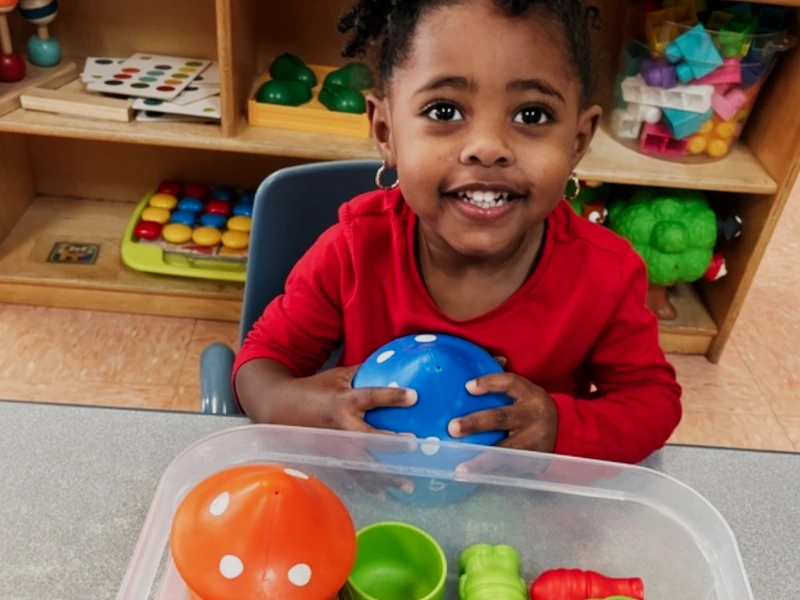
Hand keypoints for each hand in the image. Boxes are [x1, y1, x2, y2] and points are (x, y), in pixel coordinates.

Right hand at [285, 364, 417, 497]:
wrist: (281, 408)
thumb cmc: (315, 389)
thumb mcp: (338, 376)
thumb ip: (364, 373)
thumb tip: (394, 367)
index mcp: (342, 401)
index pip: (370, 397)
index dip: (391, 397)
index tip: (413, 396)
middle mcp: (339, 426)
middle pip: (367, 437)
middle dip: (390, 443)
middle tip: (413, 445)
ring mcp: (334, 446)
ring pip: (362, 464)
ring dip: (385, 476)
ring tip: (407, 483)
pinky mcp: (329, 459)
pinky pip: (351, 475)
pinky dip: (368, 486)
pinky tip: (384, 493)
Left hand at [447, 372, 558, 469]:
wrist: (568, 431)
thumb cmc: (534, 407)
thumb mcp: (526, 391)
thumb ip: (506, 379)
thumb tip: (492, 358)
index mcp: (531, 395)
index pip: (511, 383)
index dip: (490, 383)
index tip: (467, 387)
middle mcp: (534, 416)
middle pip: (502, 418)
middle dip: (476, 423)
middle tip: (452, 428)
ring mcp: (535, 442)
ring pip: (506, 450)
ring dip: (481, 459)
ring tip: (460, 466)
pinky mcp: (534, 461)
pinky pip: (509, 467)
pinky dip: (490, 473)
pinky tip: (472, 478)